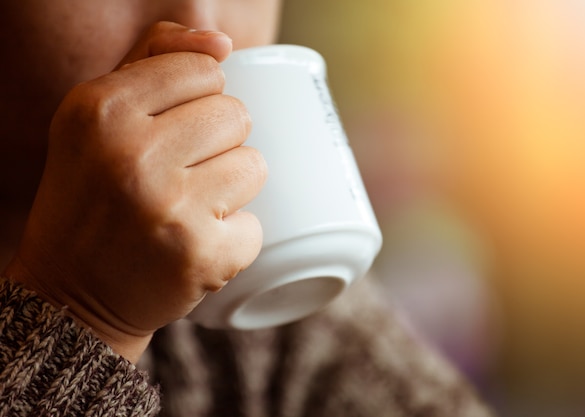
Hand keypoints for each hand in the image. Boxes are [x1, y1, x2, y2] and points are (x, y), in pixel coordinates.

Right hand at [4, 22, 266, 361]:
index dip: (198, 100)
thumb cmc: (94, 196)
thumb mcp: (99, 117)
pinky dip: (233, 239)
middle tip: (180, 175)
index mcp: (101, 109)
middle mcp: (132, 154)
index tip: (173, 129)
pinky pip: (255, 226)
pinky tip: (193, 245)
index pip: (204, 71)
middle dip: (217, 144)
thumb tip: (222, 43)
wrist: (72, 294)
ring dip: (230, 188)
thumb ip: (154, 60)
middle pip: (236, 115)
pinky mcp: (201, 255)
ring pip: (254, 166)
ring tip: (188, 208)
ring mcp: (169, 207)